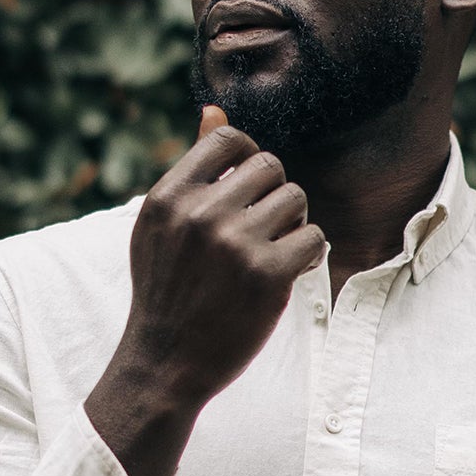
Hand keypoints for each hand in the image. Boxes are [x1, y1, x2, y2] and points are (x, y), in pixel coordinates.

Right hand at [84, 107, 324, 475]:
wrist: (164, 364)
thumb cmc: (166, 291)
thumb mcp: (161, 227)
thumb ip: (192, 171)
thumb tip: (215, 110)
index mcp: (169, 196)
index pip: (229, 139)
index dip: (247, 158)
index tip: (247, 189)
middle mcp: (201, 214)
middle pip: (271, 166)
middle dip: (275, 193)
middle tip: (264, 227)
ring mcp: (235, 244)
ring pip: (297, 199)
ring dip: (294, 223)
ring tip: (273, 250)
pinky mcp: (268, 276)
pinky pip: (314, 238)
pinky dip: (308, 254)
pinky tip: (289, 271)